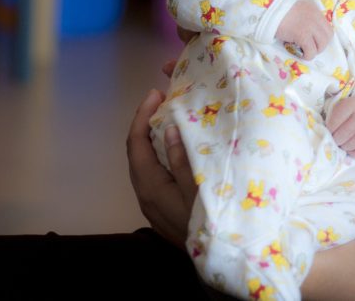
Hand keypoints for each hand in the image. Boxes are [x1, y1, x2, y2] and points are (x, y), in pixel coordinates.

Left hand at [126, 89, 196, 247]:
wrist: (217, 261)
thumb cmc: (209, 223)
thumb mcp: (199, 189)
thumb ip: (182, 160)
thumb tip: (167, 130)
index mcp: (150, 186)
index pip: (137, 144)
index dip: (142, 116)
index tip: (155, 93)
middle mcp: (145, 195)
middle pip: (137, 152)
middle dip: (146, 124)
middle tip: (163, 101)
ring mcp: (153, 205)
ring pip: (145, 164)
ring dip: (152, 140)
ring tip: (169, 119)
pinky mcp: (162, 210)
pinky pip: (154, 174)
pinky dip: (160, 155)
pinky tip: (175, 150)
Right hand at [276, 0, 332, 58]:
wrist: (269, 10)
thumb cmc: (279, 11)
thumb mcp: (298, 10)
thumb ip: (307, 18)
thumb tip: (311, 33)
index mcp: (315, 12)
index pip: (328, 28)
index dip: (323, 38)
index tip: (315, 42)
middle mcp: (316, 18)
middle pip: (328, 37)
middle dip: (321, 46)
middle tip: (311, 48)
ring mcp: (310, 27)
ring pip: (322, 45)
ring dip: (315, 51)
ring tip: (306, 51)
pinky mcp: (303, 35)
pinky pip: (311, 51)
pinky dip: (308, 55)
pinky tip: (301, 54)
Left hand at [327, 92, 354, 157]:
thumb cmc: (354, 106)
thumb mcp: (343, 104)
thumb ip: (333, 116)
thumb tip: (325, 135)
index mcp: (352, 104)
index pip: (335, 121)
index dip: (329, 130)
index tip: (328, 132)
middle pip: (344, 134)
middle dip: (336, 140)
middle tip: (333, 140)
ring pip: (354, 144)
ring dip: (344, 147)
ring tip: (341, 144)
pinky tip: (350, 149)